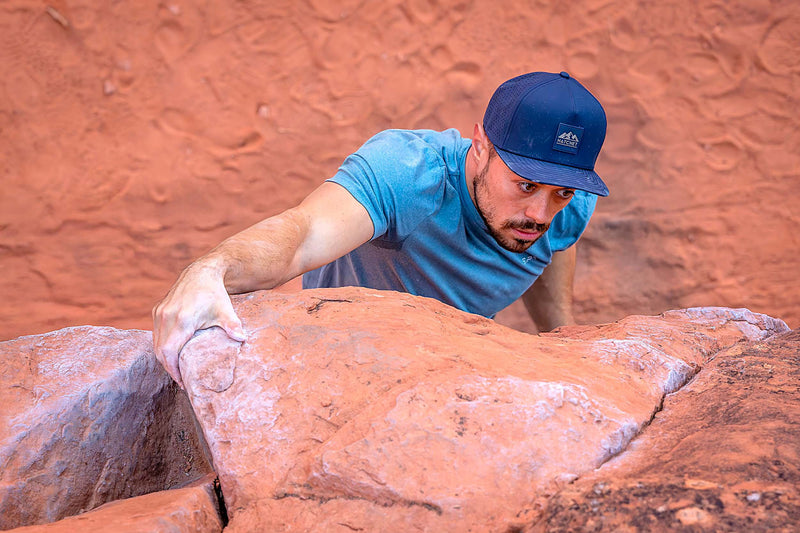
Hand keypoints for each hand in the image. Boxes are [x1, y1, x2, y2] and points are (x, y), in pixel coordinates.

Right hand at [152, 262, 245, 387]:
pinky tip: (174, 354)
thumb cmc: (214, 293)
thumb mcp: (225, 310)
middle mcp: (166, 316)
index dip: (174, 370)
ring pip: (156, 343)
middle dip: (170, 368)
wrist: (201, 272)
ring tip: (178, 370)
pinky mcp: (157, 310)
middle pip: (160, 351)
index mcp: (181, 319)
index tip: (183, 382)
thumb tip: (243, 339)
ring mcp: (159, 312)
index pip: (169, 352)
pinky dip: (163, 346)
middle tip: (182, 380)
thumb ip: (233, 325)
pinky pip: (156, 334)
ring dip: (165, 358)